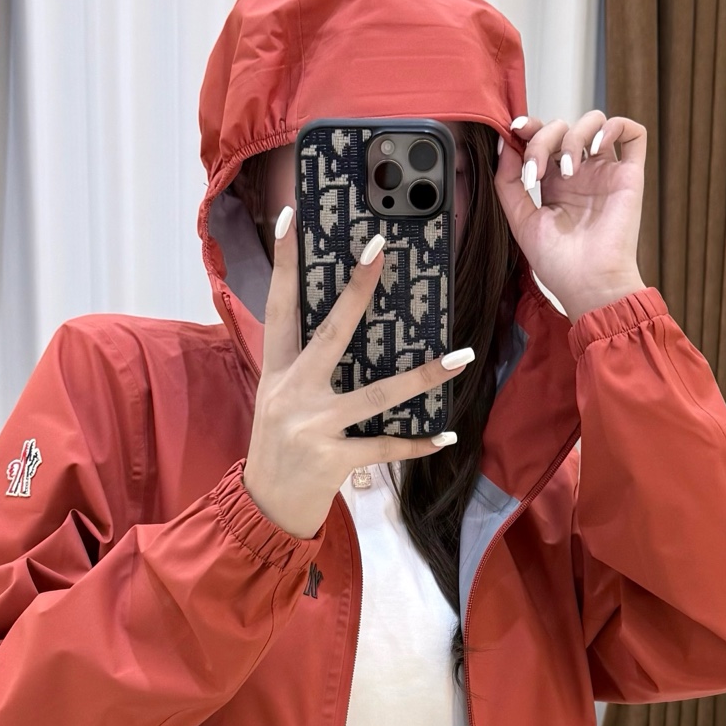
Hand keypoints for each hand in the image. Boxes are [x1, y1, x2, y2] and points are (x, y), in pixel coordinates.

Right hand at [242, 208, 474, 538]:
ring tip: (462, 356)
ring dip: (424, 376)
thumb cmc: (277, 448)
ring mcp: (314, 426)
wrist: (263, 508)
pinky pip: (384, 447)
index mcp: (276, 370)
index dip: (285, 261)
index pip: (279, 306)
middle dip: (356, 290)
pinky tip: (445, 437)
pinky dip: (416, 444)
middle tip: (379, 249)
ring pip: (377, 394)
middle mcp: (292, 392)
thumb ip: (303, 365)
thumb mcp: (277, 399)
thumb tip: (345, 326)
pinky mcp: (333, 459)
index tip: (293, 216)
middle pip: (331, 332)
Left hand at [495, 111, 647, 321]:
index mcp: (554, 183)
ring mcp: (605, 172)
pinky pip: (633, 133)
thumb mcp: (521, 221)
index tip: (515, 131)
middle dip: (543, 139)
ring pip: (594, 121)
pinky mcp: (629, 175)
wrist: (588, 284)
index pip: (542, 138)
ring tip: (568, 170)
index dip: (529, 127)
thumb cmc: (558, 264)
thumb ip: (508, 182)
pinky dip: (614, 127)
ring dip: (574, 135)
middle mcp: (581, 173)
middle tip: (537, 171)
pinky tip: (597, 148)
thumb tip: (505, 142)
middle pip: (563, 127)